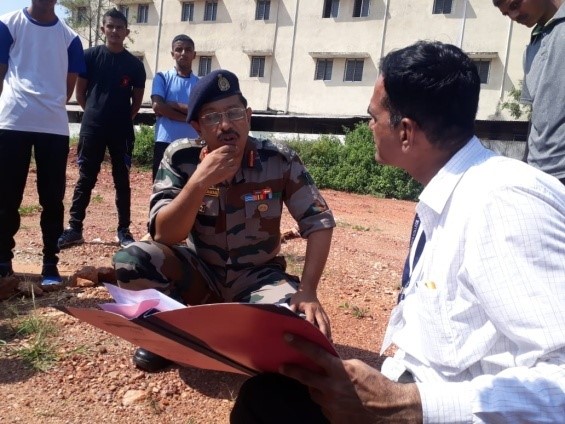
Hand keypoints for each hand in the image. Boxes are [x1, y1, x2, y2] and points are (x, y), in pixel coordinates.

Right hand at [196, 144, 239, 185]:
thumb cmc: (203, 168)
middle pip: (232, 153)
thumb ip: (215, 153)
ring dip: (236, 160)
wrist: (202, 177)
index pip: (227, 147)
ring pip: (234, 160)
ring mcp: (225, 164)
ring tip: (236, 160)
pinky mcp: (227, 171)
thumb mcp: (208, 157)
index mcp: (216, 153)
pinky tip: (234, 166)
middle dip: (235, 153)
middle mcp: (221, 158)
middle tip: (237, 153)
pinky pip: (235, 167)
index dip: (232, 147)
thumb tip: (221, 151)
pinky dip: (235, 166)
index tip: (235, 148)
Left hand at [280, 334, 422, 423]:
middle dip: (291, 370)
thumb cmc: (376, 384)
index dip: (299, 344)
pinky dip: (326, 402)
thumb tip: (324, 361)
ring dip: (315, 388)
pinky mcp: (333, 419)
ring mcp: (332, 405)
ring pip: (314, 393)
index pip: (315, 354)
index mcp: (340, 371)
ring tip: (324, 385)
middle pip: (304, 377)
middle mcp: (332, 388)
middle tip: (282, 366)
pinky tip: (337, 400)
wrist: (390, 411)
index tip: (286, 337)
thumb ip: (338, 364)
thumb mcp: (357, 367)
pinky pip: (324, 407)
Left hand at [289, 290, 331, 339]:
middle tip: (323, 343)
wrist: (308, 289)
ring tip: (329, 343)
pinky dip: (329, 329)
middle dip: (323, 332)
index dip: (311, 328)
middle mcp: (317, 311)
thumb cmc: (299, 297)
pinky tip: (330, 337)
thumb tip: (288, 319)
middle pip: (322, 323)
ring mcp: (322, 312)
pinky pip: (328, 322)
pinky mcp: (324, 313)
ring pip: (326, 323)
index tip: (311, 336)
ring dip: (328, 332)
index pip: (310, 319)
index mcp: (309, 308)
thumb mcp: (294, 302)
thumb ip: (291, 310)